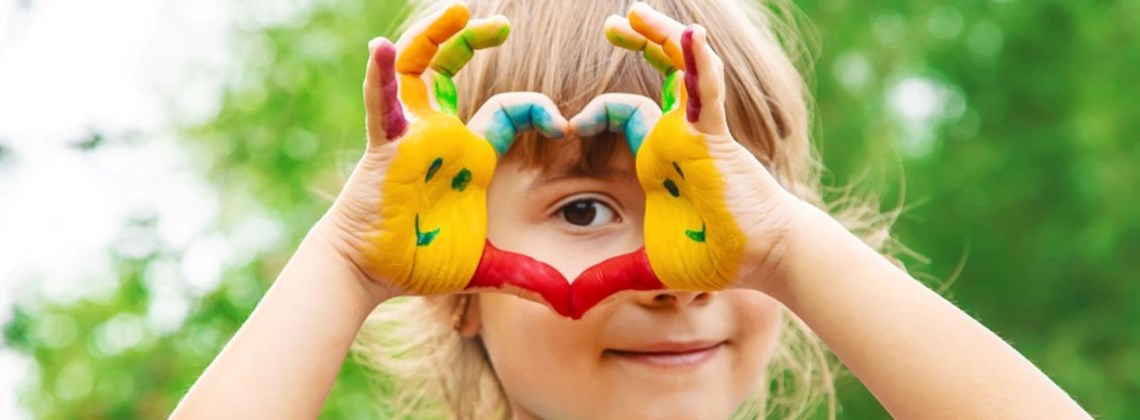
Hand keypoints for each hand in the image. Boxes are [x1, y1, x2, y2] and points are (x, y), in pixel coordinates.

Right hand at [323, 3, 568, 302]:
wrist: (371, 274)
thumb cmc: (420, 261)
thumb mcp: (484, 267)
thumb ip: (524, 276)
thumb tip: (565, 299)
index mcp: (470, 155)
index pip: (509, 112)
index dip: (538, 109)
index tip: (565, 123)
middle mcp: (441, 134)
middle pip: (456, 68)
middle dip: (476, 40)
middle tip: (501, 22)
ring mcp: (410, 133)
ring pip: (421, 68)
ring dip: (438, 37)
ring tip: (460, 10)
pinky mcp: (384, 145)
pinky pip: (381, 103)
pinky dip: (382, 76)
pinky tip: (382, 49)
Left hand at [572, 4, 795, 293]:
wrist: (759, 259)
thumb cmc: (713, 255)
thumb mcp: (646, 268)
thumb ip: (609, 277)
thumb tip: (571, 304)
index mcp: (658, 157)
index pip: (623, 113)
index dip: (595, 111)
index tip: (567, 126)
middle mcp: (676, 135)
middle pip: (653, 77)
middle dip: (635, 45)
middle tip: (612, 23)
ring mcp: (697, 131)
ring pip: (679, 71)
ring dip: (661, 38)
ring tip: (634, 10)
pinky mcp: (716, 137)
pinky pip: (707, 93)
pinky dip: (700, 66)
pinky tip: (692, 38)